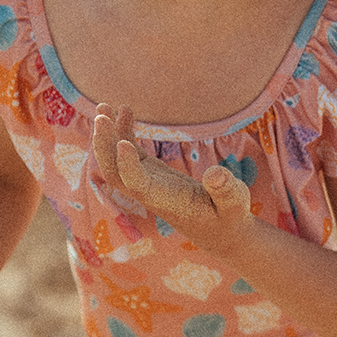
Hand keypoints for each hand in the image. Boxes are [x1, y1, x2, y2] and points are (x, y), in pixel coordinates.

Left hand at [91, 103, 252, 253]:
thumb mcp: (235, 204)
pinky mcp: (151, 173)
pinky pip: (129, 152)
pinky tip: (125, 110)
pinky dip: (123, 132)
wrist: (219, 231)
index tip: (123, 142)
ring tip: (103, 106)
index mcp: (166, 199)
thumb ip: (227, 191)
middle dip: (104, 145)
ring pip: (115, 161)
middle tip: (101, 115)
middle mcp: (149, 191)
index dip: (127, 166)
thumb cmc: (229, 216)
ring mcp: (147, 181)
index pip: (138, 185)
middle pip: (115, 172)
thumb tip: (216, 174)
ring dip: (106, 135)